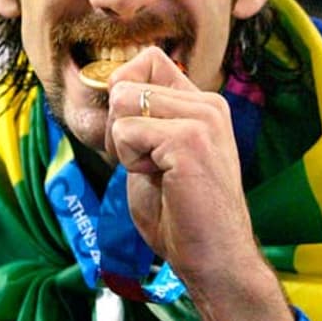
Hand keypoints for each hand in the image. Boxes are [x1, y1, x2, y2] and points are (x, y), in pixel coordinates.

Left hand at [106, 47, 293, 320]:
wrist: (215, 260)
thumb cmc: (182, 217)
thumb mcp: (154, 156)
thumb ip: (139, 121)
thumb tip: (106, 91)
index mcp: (202, 104)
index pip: (147, 60)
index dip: (122, 92)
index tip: (131, 137)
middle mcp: (207, 103)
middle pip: (125, 81)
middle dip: (116, 125)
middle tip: (143, 164)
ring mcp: (202, 119)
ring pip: (121, 102)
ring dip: (123, 144)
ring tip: (154, 173)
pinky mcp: (189, 140)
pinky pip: (126, 132)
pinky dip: (129, 161)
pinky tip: (159, 181)